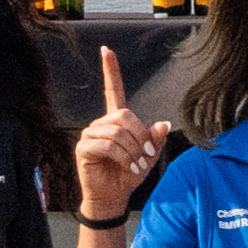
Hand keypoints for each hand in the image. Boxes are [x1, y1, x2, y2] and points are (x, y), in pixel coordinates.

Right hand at [70, 45, 164, 226]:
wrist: (113, 197)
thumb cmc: (128, 176)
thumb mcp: (148, 156)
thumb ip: (155, 139)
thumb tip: (163, 124)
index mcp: (116, 121)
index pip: (112, 90)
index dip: (110, 71)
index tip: (107, 50)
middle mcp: (101, 124)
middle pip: (124, 116)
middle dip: (140, 136)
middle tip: (146, 154)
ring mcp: (90, 134)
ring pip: (117, 132)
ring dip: (133, 151)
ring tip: (136, 166)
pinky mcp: (84, 148)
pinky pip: (107, 145)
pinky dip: (123, 158)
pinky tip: (128, 168)